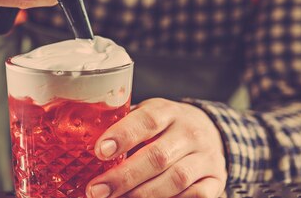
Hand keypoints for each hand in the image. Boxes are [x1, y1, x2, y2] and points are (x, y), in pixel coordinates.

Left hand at [87, 99, 226, 197]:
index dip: (122, 135)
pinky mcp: (216, 179)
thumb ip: (125, 125)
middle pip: (157, 156)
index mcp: (168, 111)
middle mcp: (189, 132)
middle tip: (96, 191)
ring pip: (176, 180)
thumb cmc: (166, 125)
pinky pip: (196, 196)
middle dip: (124, 177)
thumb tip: (84, 141)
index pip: (147, 120)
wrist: (212, 131)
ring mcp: (205, 157)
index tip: (99, 152)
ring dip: (142, 195)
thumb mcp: (150, 114)